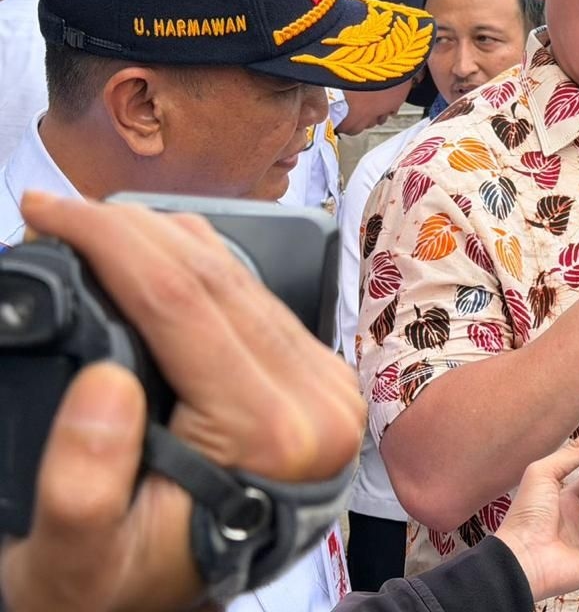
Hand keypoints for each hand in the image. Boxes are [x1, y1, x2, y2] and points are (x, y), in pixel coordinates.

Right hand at [0, 193, 365, 611]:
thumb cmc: (117, 590)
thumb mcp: (75, 559)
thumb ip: (83, 483)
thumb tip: (104, 380)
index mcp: (276, 437)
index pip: (185, 303)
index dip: (109, 243)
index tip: (47, 211)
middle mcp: (321, 403)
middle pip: (218, 278)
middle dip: (130, 229)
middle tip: (57, 208)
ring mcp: (328, 388)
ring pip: (242, 279)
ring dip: (163, 240)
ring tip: (91, 224)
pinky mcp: (319, 382)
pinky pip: (256, 301)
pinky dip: (198, 268)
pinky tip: (151, 253)